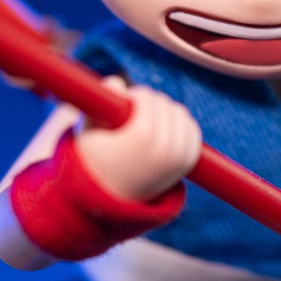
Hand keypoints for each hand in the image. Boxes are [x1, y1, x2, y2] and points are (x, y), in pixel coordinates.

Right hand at [74, 78, 202, 201]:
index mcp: (142, 137)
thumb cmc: (94, 162)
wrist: (114, 199)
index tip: (124, 105)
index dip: (133, 97)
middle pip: (165, 105)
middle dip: (149, 104)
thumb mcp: (88, 132)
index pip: (147, 99)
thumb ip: (96, 104)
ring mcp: (181, 157)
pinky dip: (179, 125)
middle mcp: (167, 148)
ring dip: (164, 113)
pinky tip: (161, 132)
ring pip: (180, 114)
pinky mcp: (189, 162)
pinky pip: (191, 129)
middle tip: (132, 115)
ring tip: (145, 124)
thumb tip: (117, 82)